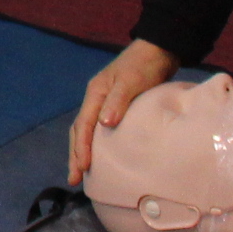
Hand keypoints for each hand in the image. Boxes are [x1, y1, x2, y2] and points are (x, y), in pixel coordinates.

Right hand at [67, 39, 179, 183]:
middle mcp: (96, 99)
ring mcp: (105, 104)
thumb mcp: (131, 81)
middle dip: (75, 155)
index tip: (83, 167)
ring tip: (81, 173)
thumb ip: (118, 101)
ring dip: (83, 152)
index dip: (81, 147)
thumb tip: (104, 124)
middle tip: (73, 180)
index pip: (83, 125)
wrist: (159, 51)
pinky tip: (101, 157)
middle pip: (79, 131)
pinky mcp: (116, 107)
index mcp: (95, 93)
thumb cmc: (144, 65)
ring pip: (87, 131)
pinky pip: (100, 130)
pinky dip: (96, 145)